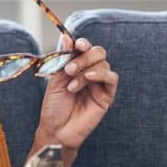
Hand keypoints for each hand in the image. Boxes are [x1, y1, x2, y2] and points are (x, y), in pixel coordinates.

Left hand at [34, 34, 118, 157]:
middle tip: (69, 69)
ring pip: (104, 63)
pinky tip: (89, 78)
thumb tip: (67, 37)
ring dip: (87, 69)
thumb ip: (63, 59)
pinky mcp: (107, 96)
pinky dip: (102, 74)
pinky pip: (112, 78)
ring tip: (72, 84)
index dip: (83, 44)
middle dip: (85, 57)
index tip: (77, 45)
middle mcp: (90, 73)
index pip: (85, 48)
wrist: (56, 130)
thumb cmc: (54, 106)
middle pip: (98, 52)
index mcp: (77, 67)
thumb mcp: (55, 79)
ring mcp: (99, 84)